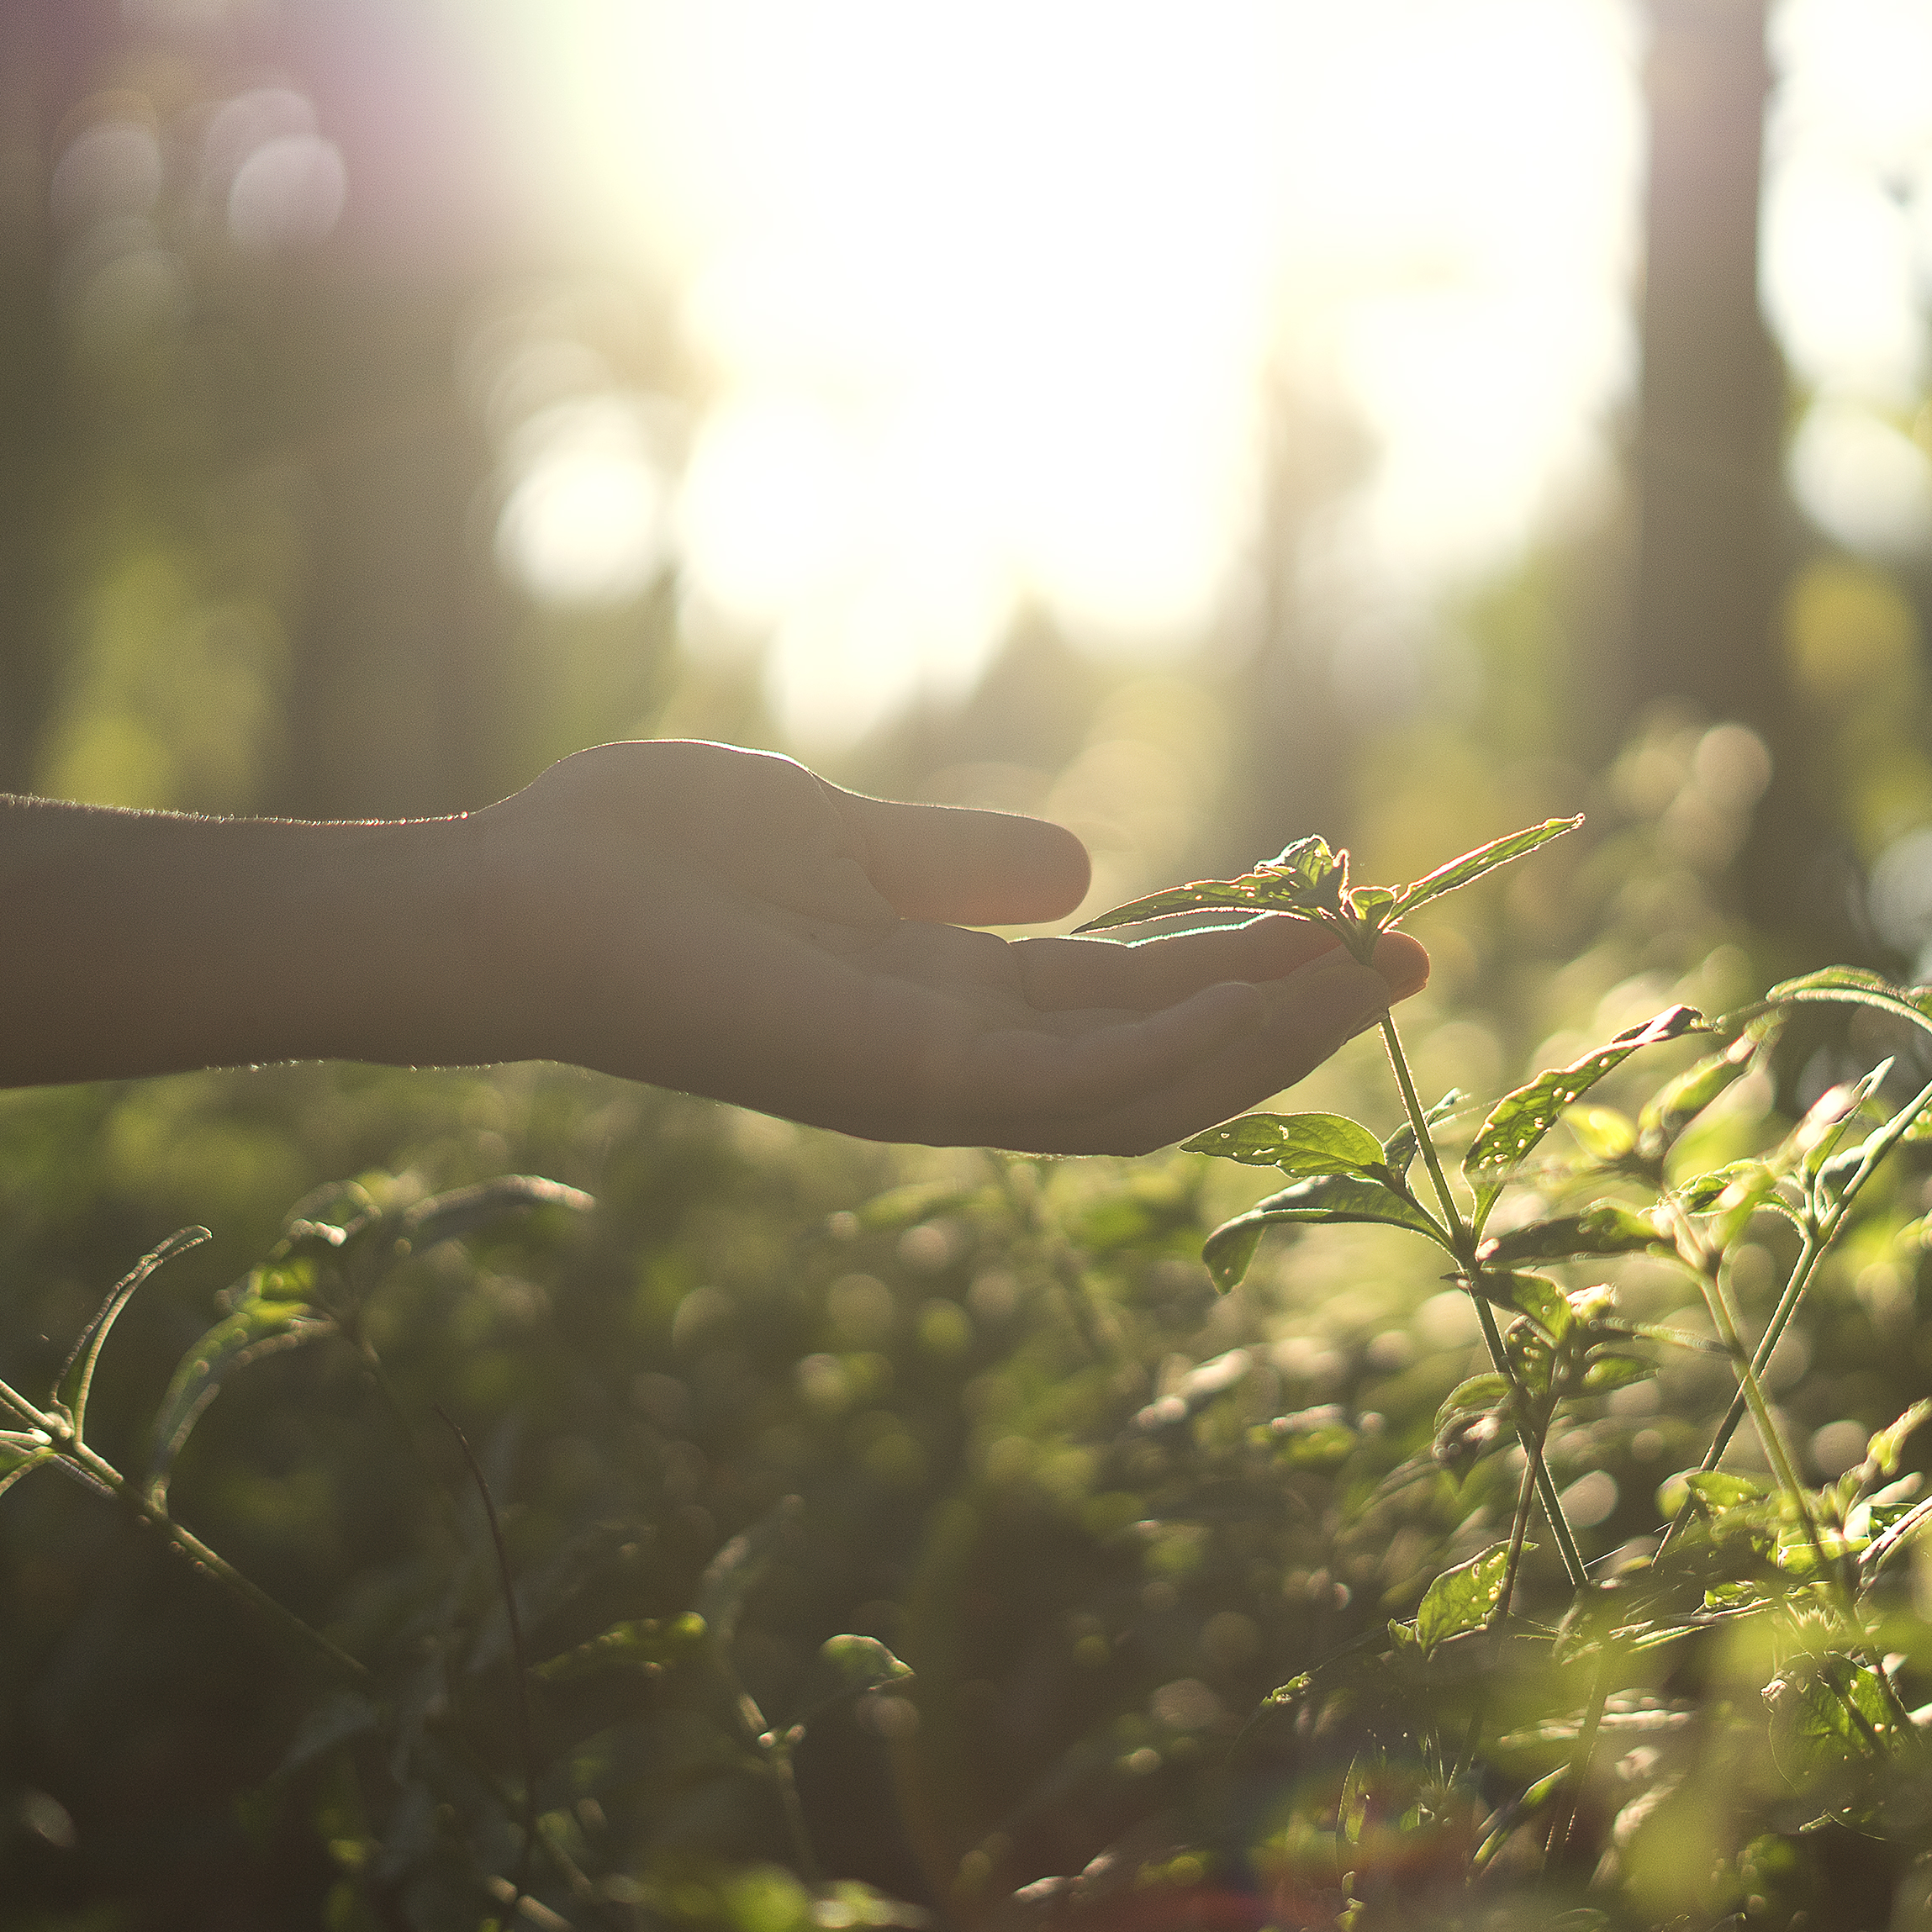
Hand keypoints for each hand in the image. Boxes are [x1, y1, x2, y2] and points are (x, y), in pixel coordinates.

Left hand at [455, 741, 1427, 1152]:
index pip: (1125, 1009)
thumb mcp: (845, 837)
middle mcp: (952, 1064)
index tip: (1342, 925)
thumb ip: (958, 865)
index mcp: (946, 1003)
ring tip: (1364, 976)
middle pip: (1156, 1064)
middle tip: (1407, 958)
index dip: (1240, 976)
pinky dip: (1170, 1049)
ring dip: (1258, 1041)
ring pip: (1137, 1094)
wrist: (524, 894)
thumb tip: (1081, 870)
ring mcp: (929, 1084)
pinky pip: (1067, 1090)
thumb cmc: (652, 857)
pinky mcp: (899, 1082)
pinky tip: (1254, 999)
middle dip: (1285, 1021)